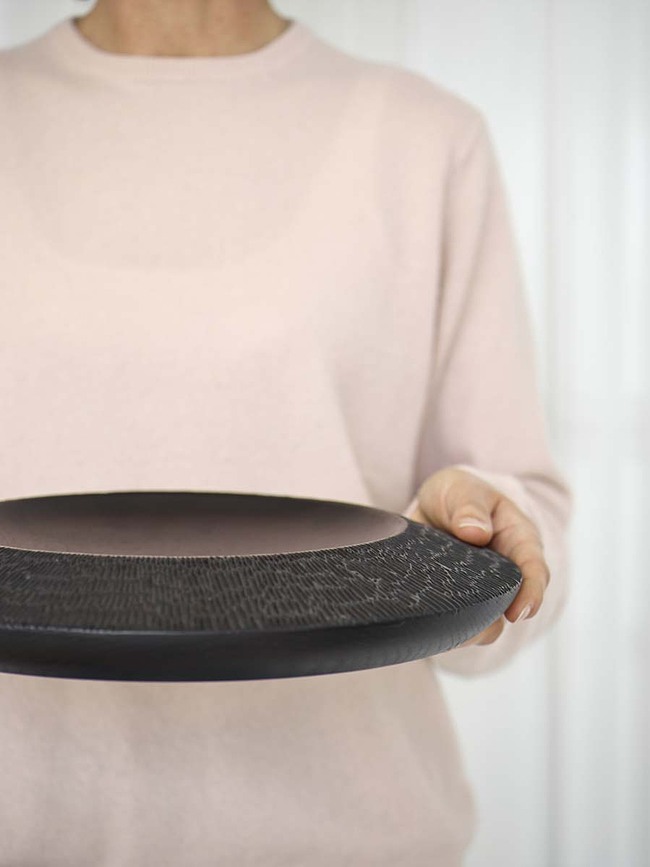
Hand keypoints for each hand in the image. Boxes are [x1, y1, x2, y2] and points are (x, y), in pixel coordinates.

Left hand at [405, 467, 548, 646]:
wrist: (432, 508)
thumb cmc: (457, 495)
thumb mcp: (461, 489)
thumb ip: (468, 506)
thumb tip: (476, 533)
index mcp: (518, 539)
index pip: (534, 569)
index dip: (531, 593)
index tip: (519, 613)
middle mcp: (506, 572)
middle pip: (511, 605)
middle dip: (495, 619)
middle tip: (473, 627)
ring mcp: (484, 592)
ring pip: (486, 623)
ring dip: (469, 629)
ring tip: (445, 627)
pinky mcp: (460, 604)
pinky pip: (460, 627)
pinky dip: (448, 630)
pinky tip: (430, 628)